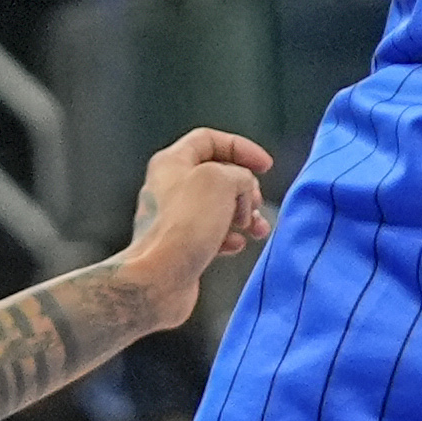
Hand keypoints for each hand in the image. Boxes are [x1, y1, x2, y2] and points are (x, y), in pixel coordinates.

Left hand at [112, 127, 275, 325]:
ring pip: (218, 207)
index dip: (241, 148)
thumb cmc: (181, 228)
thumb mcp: (221, 182)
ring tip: (256, 227)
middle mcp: (170, 188)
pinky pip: (211, 234)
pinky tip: (236, 244)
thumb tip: (244, 189)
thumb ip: (240, 174)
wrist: (158, 280)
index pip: (209, 140)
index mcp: (172, 163)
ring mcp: (175, 218)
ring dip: (243, 215)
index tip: (263, 164)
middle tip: (254, 202)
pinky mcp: (181, 246)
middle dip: (244, 188)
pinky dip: (229, 237)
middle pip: (218, 175)